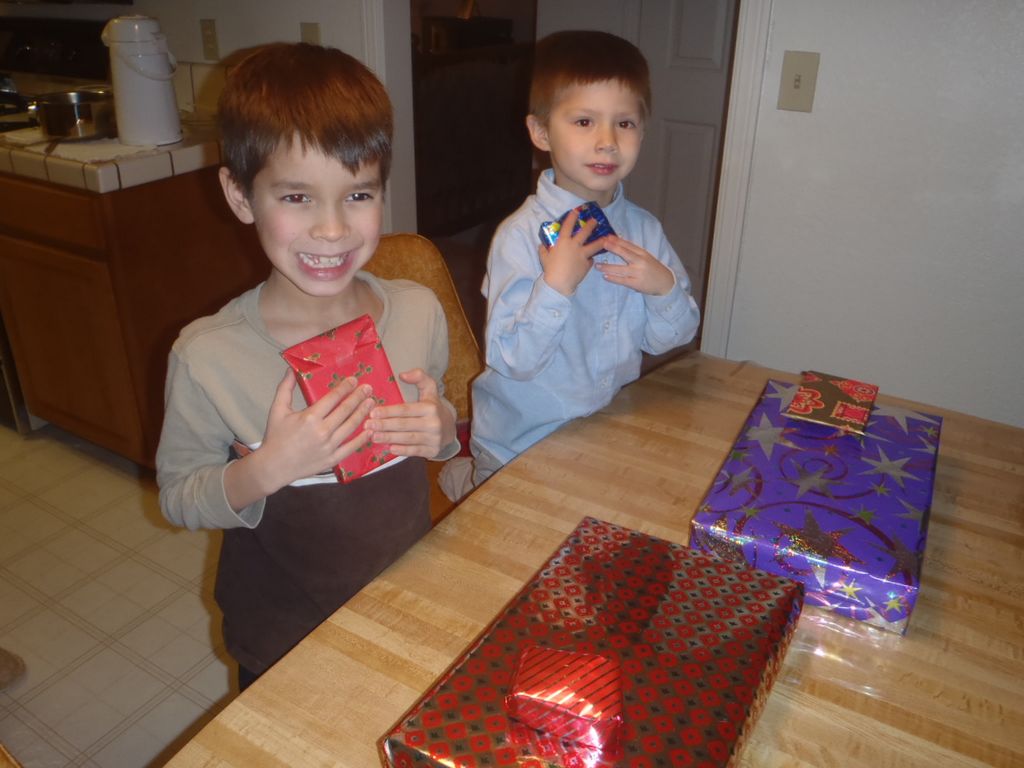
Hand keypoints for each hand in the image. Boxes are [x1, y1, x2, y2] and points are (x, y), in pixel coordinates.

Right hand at [227, 370, 376, 506]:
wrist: (274, 466)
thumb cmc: (275, 437)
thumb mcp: (277, 410)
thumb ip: (285, 388)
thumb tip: (290, 369)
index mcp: (310, 417)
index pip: (333, 398)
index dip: (345, 387)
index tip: (354, 380)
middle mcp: (322, 431)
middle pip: (346, 410)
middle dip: (359, 397)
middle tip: (368, 388)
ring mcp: (329, 446)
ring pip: (351, 426)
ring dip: (363, 413)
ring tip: (372, 403)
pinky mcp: (332, 459)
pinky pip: (351, 447)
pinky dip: (362, 438)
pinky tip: (370, 429)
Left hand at [365, 369, 455, 457]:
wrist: (449, 428)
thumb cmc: (433, 407)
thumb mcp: (429, 389)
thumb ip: (419, 377)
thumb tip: (402, 375)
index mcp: (430, 407)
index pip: (405, 410)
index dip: (388, 411)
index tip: (373, 412)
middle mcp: (434, 423)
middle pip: (404, 425)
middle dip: (384, 425)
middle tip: (368, 425)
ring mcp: (434, 439)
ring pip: (408, 439)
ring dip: (389, 438)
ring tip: (373, 437)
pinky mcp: (433, 451)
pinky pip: (415, 451)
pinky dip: (402, 450)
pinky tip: (389, 448)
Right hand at [539, 209, 608, 295]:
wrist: (560, 283)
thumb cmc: (550, 269)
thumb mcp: (544, 258)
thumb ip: (543, 250)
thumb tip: (542, 245)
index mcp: (563, 242)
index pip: (568, 226)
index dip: (572, 217)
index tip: (576, 211)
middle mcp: (574, 245)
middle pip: (585, 232)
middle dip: (591, 225)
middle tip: (595, 221)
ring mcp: (583, 255)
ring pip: (595, 245)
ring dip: (600, 240)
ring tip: (606, 238)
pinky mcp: (587, 264)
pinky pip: (590, 260)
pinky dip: (590, 260)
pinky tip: (591, 260)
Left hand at [594, 235, 675, 295]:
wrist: (665, 282)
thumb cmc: (652, 268)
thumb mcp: (645, 257)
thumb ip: (633, 252)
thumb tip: (617, 244)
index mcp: (642, 253)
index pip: (628, 245)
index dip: (617, 240)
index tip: (607, 236)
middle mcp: (640, 261)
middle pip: (625, 253)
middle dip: (613, 247)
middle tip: (602, 243)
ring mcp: (638, 273)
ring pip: (621, 269)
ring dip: (608, 267)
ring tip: (597, 265)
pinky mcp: (637, 283)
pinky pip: (623, 280)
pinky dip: (613, 278)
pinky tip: (605, 276)